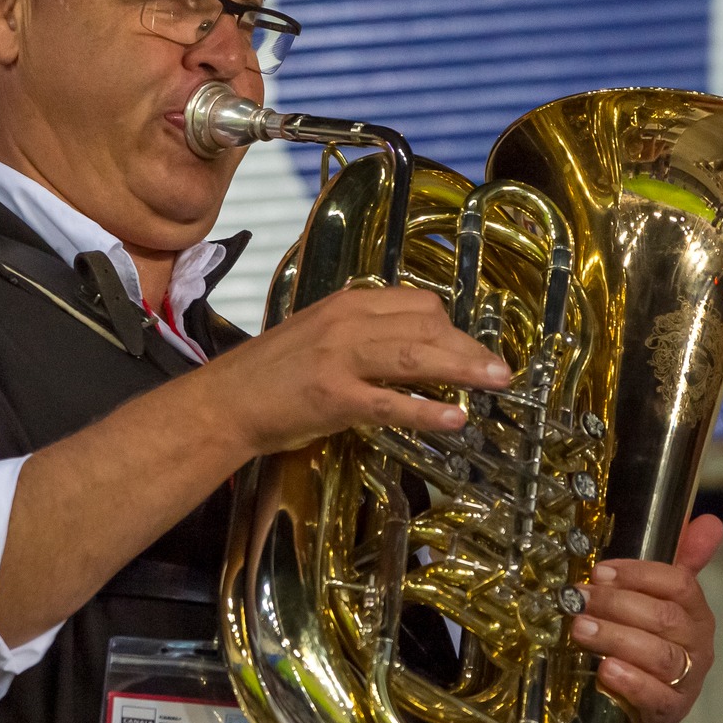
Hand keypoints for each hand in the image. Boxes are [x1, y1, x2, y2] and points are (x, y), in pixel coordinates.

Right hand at [198, 284, 511, 454]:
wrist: (224, 403)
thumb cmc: (271, 375)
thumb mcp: (318, 336)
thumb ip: (360, 333)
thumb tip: (410, 344)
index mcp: (346, 303)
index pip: (417, 304)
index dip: (452, 327)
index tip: (471, 349)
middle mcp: (347, 322)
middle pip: (426, 325)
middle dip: (468, 348)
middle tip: (498, 370)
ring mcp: (340, 358)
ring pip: (415, 355)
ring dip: (463, 368)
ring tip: (496, 382)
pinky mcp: (333, 397)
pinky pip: (391, 401)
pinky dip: (427, 410)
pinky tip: (455, 419)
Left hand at [573, 514, 722, 722]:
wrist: (641, 703)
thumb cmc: (647, 641)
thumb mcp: (658, 599)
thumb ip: (679, 560)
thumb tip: (709, 521)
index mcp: (695, 611)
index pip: (679, 584)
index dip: (639, 575)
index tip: (600, 571)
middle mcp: (697, 644)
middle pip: (663, 618)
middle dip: (616, 605)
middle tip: (577, 598)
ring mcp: (686, 679)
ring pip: (657, 655)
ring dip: (615, 638)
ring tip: (579, 628)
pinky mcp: (670, 710)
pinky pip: (654, 695)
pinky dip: (629, 681)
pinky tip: (605, 670)